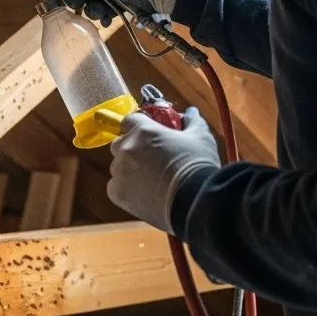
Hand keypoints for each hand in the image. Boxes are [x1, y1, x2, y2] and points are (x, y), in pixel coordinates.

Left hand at [107, 107, 219, 232]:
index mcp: (143, 131)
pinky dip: (126, 189)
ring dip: (129, 169)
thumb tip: (191, 112)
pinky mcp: (117, 192)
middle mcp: (126, 148)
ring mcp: (119, 171)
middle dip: (132, 148)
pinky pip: (116, 186)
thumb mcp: (201, 138)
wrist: (196, 203)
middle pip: (120, 143)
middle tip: (151, 159)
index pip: (129, 120)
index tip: (148, 135)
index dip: (138, 126)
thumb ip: (192, 121)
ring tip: (151, 179)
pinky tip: (145, 193)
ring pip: (118, 166)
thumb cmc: (198, 166)